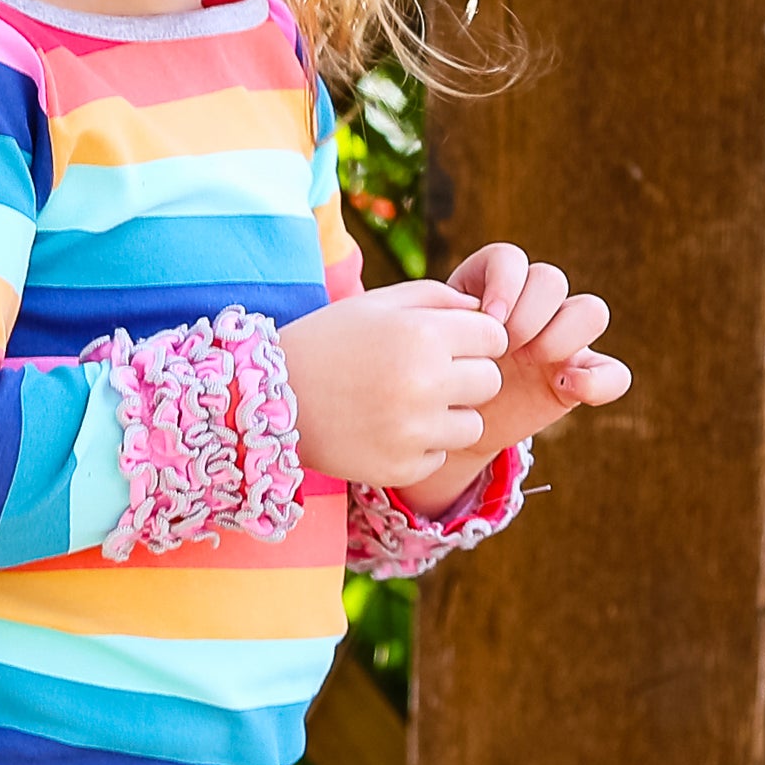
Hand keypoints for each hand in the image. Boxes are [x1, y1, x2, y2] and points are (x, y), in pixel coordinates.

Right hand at [277, 280, 508, 490]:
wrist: (270, 401)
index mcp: (422, 335)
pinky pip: (439, 455)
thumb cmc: (327, 342)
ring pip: (473, 425)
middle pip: (490, 381)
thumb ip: (435, 297)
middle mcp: (424, 383)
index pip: (495, 337)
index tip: (451, 343)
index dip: (476, 338)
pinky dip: (421, 445)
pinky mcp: (401, 467)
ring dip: (451, 415)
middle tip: (429, 375)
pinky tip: (387, 429)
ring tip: (410, 404)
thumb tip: (484, 310)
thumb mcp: (376, 305)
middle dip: (468, 376)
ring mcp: (413, 431)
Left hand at [393, 246, 630, 514]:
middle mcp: (531, 307)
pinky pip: (614, 373)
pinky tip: (567, 388)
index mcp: (489, 290)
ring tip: (533, 361)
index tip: (486, 319)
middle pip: (552, 279)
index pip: (510, 259)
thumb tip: (468, 311)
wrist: (446, 425)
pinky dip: (600, 379)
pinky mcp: (579, 376)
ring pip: (591, 310)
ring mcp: (560, 341)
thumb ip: (437, 320)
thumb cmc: (431, 378)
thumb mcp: (426, 346)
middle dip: (529, 311)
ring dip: (564, 333)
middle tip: (505, 345)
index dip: (504, 284)